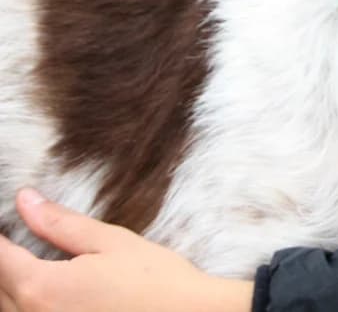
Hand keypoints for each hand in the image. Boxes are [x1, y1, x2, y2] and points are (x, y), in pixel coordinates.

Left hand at [0, 189, 252, 311]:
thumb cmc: (157, 281)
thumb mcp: (111, 242)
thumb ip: (60, 223)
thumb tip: (26, 201)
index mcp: (42, 288)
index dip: (0, 237)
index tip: (6, 223)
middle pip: (0, 287)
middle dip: (6, 262)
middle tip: (18, 240)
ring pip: (10, 309)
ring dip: (13, 288)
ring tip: (29, 265)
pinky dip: (27, 306)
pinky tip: (47, 296)